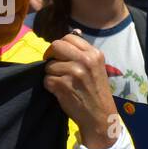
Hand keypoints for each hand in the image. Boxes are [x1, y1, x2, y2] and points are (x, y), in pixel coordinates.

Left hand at [43, 33, 119, 148]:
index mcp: (94, 54)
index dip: (61, 47)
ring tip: (64, 84)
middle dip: (52, 56)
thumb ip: (83, 52)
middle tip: (56, 68)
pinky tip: (62, 92)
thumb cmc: (96, 92)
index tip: (61, 57)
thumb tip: (75, 30)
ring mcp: (74, 72)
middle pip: (56, 46)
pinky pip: (46, 79)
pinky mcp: (63, 85)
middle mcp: (85, 60)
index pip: (69, 37)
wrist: (101, 118)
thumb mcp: (96, 67)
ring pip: (49, 65)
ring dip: (52, 75)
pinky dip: (50, 87)